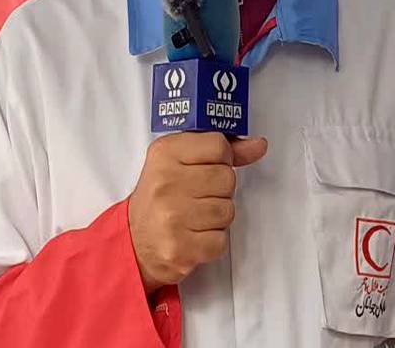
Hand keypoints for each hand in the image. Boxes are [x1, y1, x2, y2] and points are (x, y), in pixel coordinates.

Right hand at [127, 132, 268, 293]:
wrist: (135, 240)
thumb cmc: (161, 196)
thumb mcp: (180, 161)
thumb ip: (220, 151)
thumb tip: (258, 145)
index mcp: (165, 153)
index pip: (218, 145)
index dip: (221, 157)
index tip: (207, 166)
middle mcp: (166, 182)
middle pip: (227, 178)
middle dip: (220, 189)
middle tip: (198, 195)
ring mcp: (172, 216)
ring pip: (228, 210)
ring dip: (217, 216)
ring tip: (195, 215)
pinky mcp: (180, 248)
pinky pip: (221, 240)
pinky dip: (212, 240)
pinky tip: (194, 234)